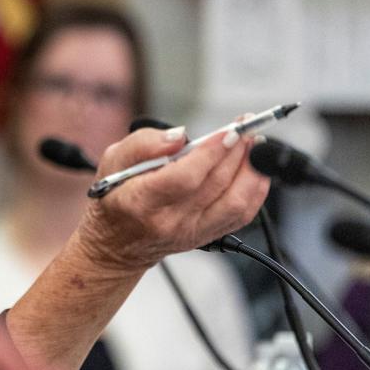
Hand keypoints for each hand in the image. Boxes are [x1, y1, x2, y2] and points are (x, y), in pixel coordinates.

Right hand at [77, 126, 269, 270]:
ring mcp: (192, 232)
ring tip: (253, 144)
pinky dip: (255, 189)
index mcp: (142, 201)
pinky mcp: (207, 236)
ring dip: (252, 170)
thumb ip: (143, 144)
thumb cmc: (115, 195)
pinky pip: (241, 214)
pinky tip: (255, 168)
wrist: (117, 243)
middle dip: (237, 151)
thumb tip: (179, 136)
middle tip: (247, 127)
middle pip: (215, 185)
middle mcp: (170, 222)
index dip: (211, 152)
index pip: (186, 178)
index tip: (228, 130)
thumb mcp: (113, 160)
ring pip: (236, 202)